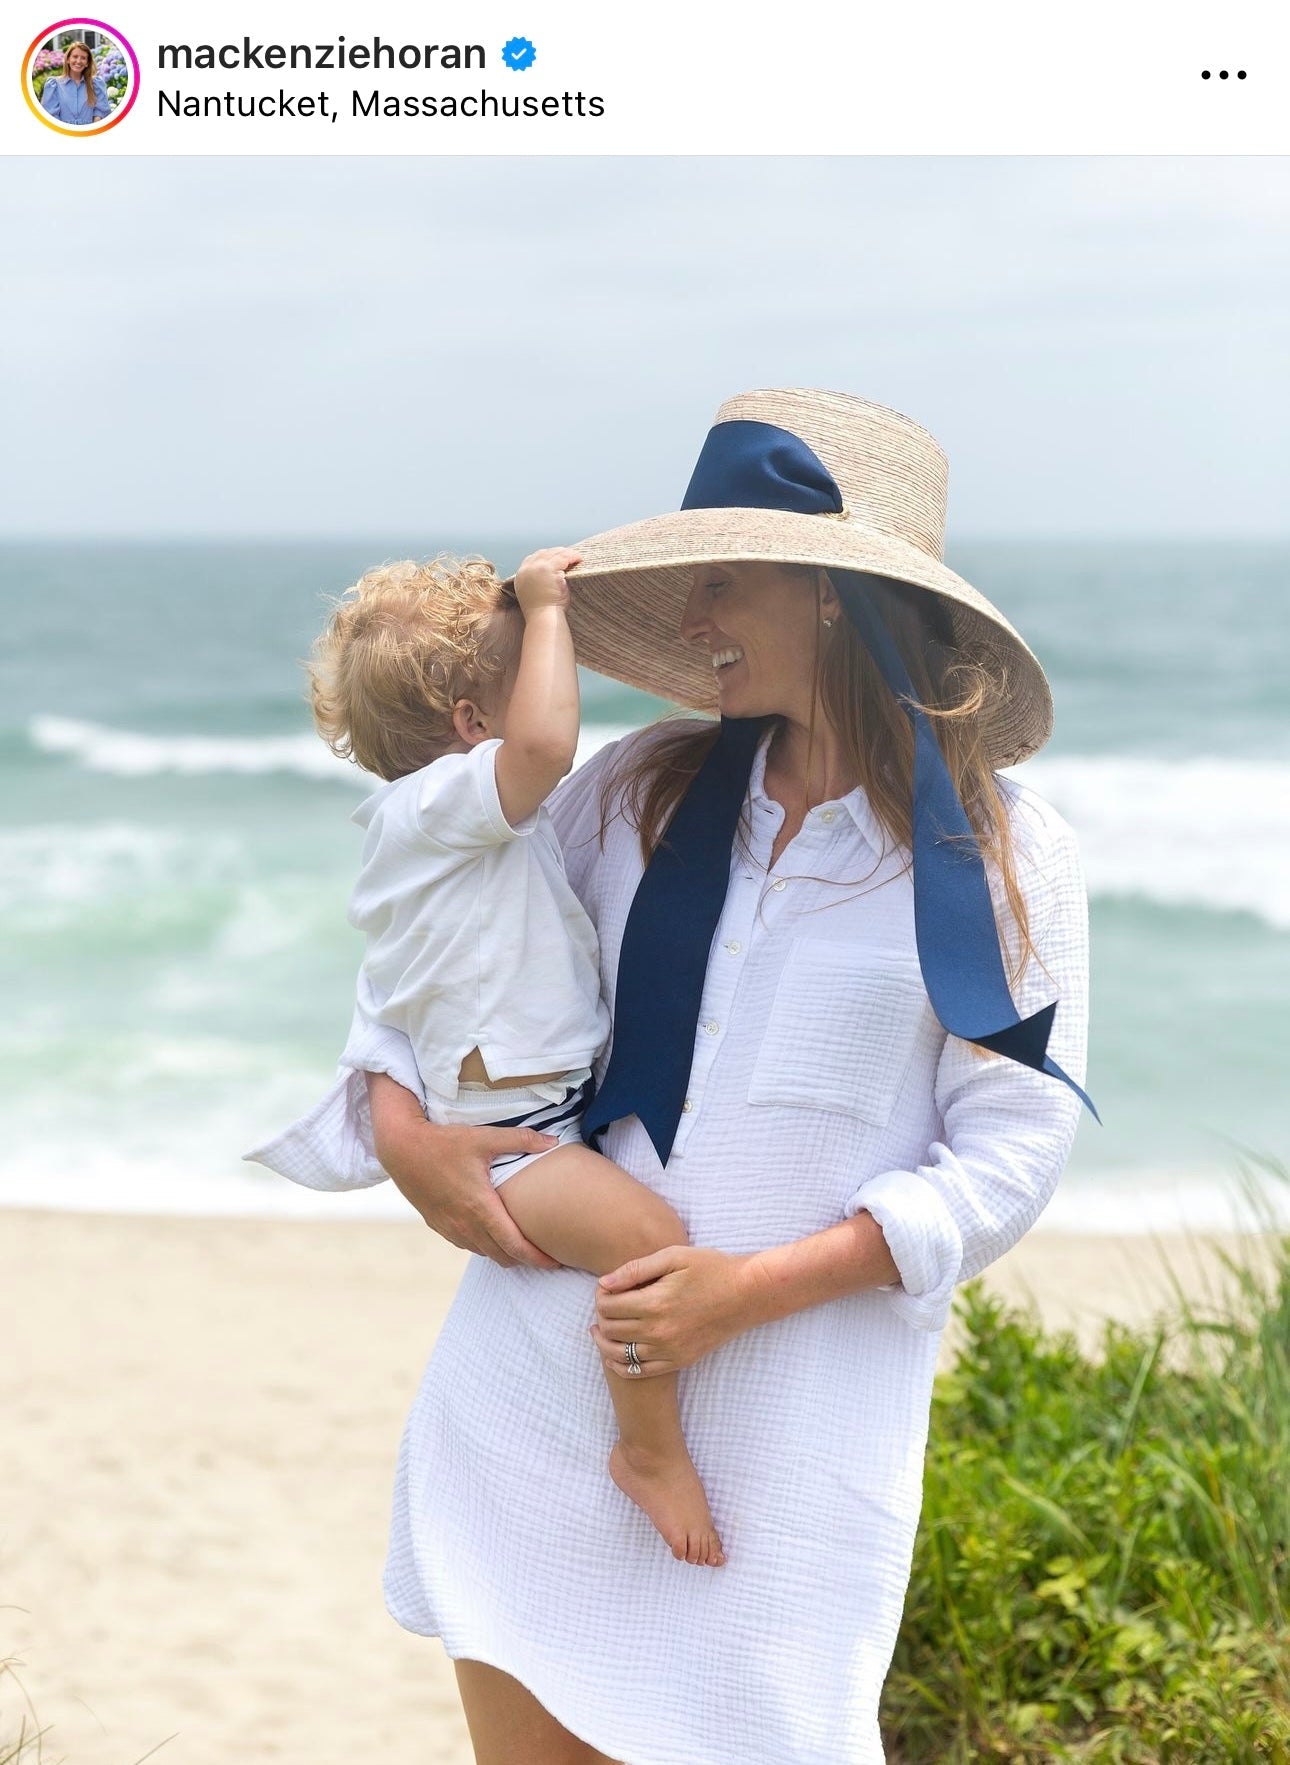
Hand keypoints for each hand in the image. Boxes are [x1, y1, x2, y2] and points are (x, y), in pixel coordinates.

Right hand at [367, 1074, 561, 1269]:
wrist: (401, 1149)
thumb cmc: (443, 1142)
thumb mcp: (484, 1138)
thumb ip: (521, 1140)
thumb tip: (553, 1141)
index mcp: (481, 1207)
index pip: (515, 1245)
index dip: (537, 1258)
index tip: (556, 1262)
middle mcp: (465, 1224)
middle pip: (502, 1256)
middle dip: (525, 1259)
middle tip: (545, 1255)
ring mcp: (449, 1227)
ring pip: (483, 1252)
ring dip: (503, 1254)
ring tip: (521, 1246)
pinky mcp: (437, 1225)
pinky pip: (465, 1245)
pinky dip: (483, 1246)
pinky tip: (490, 1234)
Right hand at [513, 546, 580, 615]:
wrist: (543, 619)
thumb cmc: (542, 613)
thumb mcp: (534, 594)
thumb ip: (537, 582)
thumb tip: (553, 575)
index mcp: (521, 575)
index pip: (533, 558)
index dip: (545, 556)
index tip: (556, 558)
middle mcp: (527, 569)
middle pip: (543, 553)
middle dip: (556, 553)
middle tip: (569, 555)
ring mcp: (537, 568)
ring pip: (553, 553)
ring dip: (566, 553)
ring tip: (576, 557)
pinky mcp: (548, 569)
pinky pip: (562, 557)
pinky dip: (571, 556)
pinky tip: (578, 559)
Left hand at [589, 1246, 762, 1377]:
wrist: (747, 1294)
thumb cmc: (711, 1268)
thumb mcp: (673, 1257)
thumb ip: (636, 1269)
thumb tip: (604, 1283)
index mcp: (656, 1302)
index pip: (608, 1306)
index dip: (600, 1297)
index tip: (605, 1289)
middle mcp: (660, 1331)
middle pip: (611, 1330)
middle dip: (601, 1316)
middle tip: (605, 1305)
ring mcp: (670, 1350)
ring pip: (620, 1355)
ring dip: (604, 1342)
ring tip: (600, 1330)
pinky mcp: (680, 1361)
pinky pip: (640, 1372)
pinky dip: (621, 1366)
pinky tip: (615, 1355)